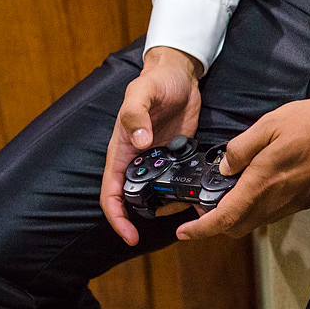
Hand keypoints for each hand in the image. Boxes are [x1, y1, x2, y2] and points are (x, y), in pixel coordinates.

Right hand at [100, 46, 203, 244]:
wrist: (179, 74)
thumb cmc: (155, 81)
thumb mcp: (141, 93)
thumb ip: (136, 115)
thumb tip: (139, 142)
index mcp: (121, 150)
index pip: (111, 192)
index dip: (117, 217)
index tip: (129, 234)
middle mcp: (137, 159)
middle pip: (133, 199)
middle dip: (141, 219)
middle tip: (166, 229)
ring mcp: (157, 159)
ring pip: (156, 193)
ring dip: (166, 207)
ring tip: (186, 216)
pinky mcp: (177, 155)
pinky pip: (176, 180)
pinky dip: (183, 191)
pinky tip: (197, 198)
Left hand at [175, 96, 309, 238]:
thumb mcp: (270, 125)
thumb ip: (242, 148)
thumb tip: (225, 166)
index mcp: (263, 183)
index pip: (225, 217)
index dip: (201, 229)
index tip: (183, 232)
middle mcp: (276, 201)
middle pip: (238, 226)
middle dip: (217, 223)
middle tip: (205, 205)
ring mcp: (293, 203)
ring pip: (256, 221)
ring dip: (238, 215)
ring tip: (228, 193)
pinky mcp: (305, 200)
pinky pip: (273, 212)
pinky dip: (257, 207)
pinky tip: (257, 186)